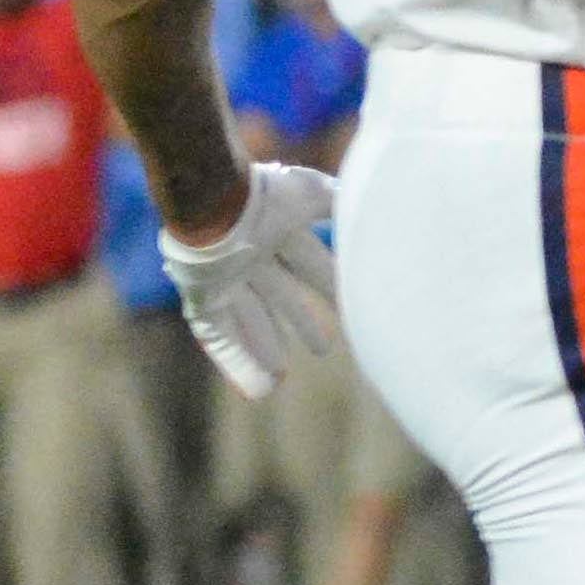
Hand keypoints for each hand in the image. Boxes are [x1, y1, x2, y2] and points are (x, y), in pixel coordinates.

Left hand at [164, 161, 341, 399]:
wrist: (215, 202)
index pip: (308, 262)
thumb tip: (382, 208)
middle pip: (278, 296)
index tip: (355, 307)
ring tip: (281, 379)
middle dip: (300, 321)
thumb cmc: (268, 197)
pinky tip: (257, 389)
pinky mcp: (202, 297)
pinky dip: (237, 362)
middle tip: (324, 349)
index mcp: (277, 231)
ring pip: (248, 320)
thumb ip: (344, 205)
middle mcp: (250, 256)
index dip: (330, 284)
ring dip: (266, 349)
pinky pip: (219, 336)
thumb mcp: (316, 195)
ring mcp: (224, 278)